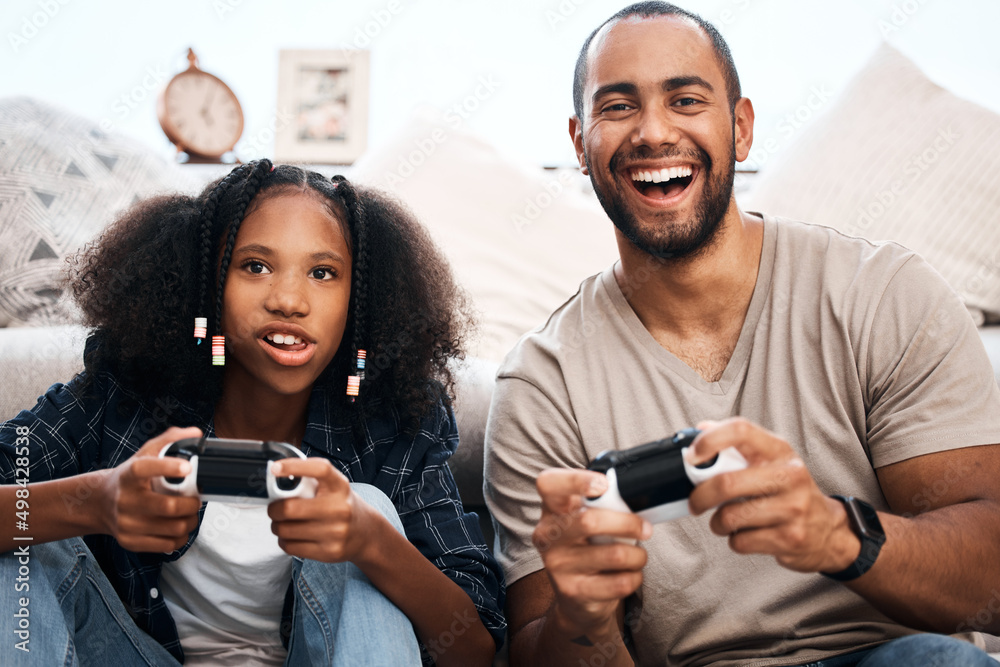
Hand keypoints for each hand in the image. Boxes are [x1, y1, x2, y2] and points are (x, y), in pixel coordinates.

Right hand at [99, 426, 202, 552]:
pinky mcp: (130, 541)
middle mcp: (125, 500)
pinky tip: (179, 526)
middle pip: (168, 506)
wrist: (100, 503)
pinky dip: (181, 537)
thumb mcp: (144, 454)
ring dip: (191, 520)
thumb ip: (169, 441)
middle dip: (192, 503)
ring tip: (190, 512)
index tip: (187, 467)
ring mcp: (126, 523)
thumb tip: (195, 434)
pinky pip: (167, 544)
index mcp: (128, 474)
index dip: (167, 467)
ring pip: (174, 527)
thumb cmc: (129, 478)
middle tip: (196, 498)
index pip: (144, 468)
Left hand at [267, 458, 379, 562]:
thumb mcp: (335, 487)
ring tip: (282, 523)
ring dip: (277, 526)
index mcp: (340, 486)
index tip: (275, 468)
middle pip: (290, 508)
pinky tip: (291, 536)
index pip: (319, 469)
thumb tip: (278, 477)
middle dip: (274, 509)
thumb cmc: (342, 506)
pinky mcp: (329, 552)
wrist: (365, 533)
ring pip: (286, 530)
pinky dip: (284, 541)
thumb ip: (312, 481)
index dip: (294, 466)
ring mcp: (335, 532)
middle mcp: (340, 508)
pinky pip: (291, 547)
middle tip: (274, 509)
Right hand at [533, 468, 651, 634]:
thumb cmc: (587, 549)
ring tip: (637, 556)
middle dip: (628, 524)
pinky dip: (635, 577)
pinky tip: (629, 575)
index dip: (576, 480)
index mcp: (551, 509)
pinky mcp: (573, 591)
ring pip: (614, 554)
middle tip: (645, 529)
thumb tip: (636, 494)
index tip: (604, 485)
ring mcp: (558, 564)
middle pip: (590, 520)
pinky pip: (620, 582)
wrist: (576, 599)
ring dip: (637, 556)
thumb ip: (600, 504)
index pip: (549, 483)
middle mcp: (548, 535)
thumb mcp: (584, 522)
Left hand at [686, 418, 859, 572]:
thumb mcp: (772, 461)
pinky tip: (748, 533)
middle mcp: (790, 476)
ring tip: (726, 520)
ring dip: (718, 523)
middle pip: (727, 483)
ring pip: (730, 517)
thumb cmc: (790, 492)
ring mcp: (793, 509)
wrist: (829, 531)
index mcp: (780, 450)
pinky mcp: (790, 539)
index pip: (741, 431)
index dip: (709, 440)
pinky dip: (735, 540)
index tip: (691, 456)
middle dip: (701, 496)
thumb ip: (738, 445)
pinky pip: (741, 541)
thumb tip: (700, 429)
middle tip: (695, 502)